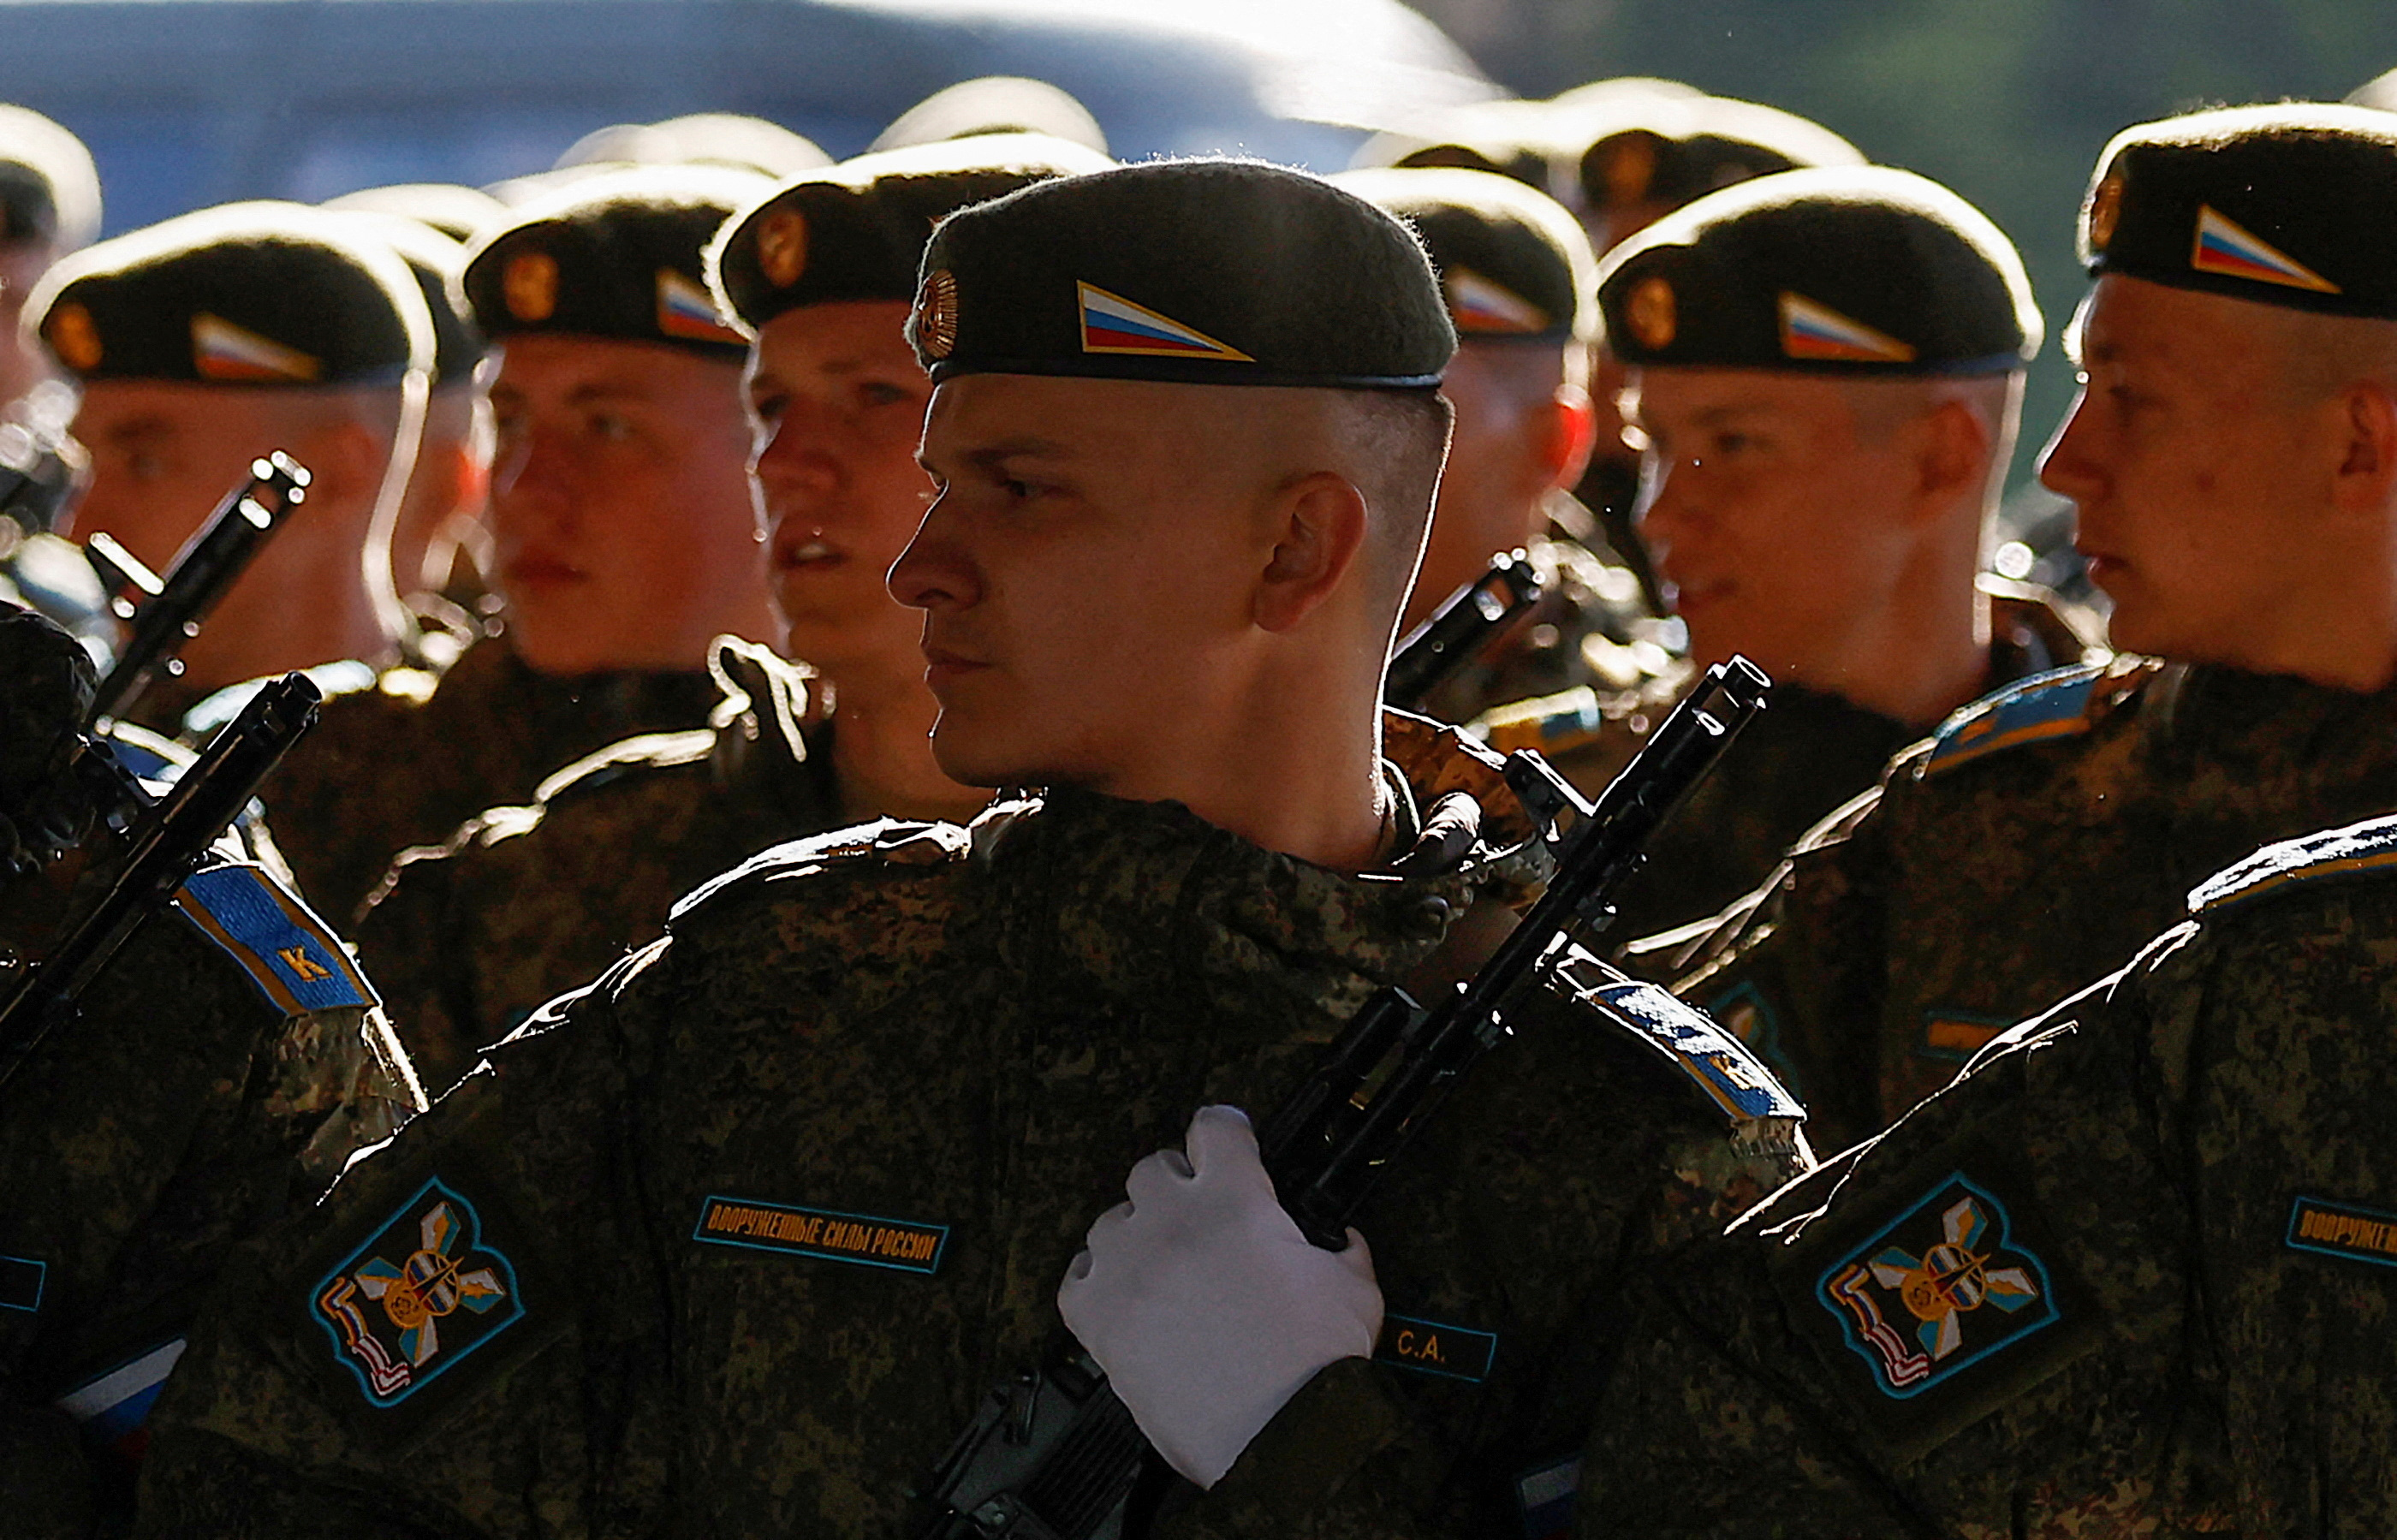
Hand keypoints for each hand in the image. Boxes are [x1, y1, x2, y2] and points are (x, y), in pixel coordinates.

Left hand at [1057, 1105, 1381, 1487]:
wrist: (1280, 1440)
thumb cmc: (1316, 1370)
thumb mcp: (1355, 1290)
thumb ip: (1343, 1250)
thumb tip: (1343, 1241)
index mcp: (1237, 1201)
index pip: (1214, 1127)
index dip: (1223, 1134)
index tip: (1225, 1143)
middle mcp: (1174, 1223)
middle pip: (1152, 1170)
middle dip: (1178, 1189)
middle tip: (1200, 1222)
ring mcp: (1130, 1269)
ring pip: (1111, 1222)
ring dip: (1137, 1237)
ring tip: (1165, 1270)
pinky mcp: (1101, 1320)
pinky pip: (1077, 1278)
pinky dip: (1097, 1282)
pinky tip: (1123, 1297)